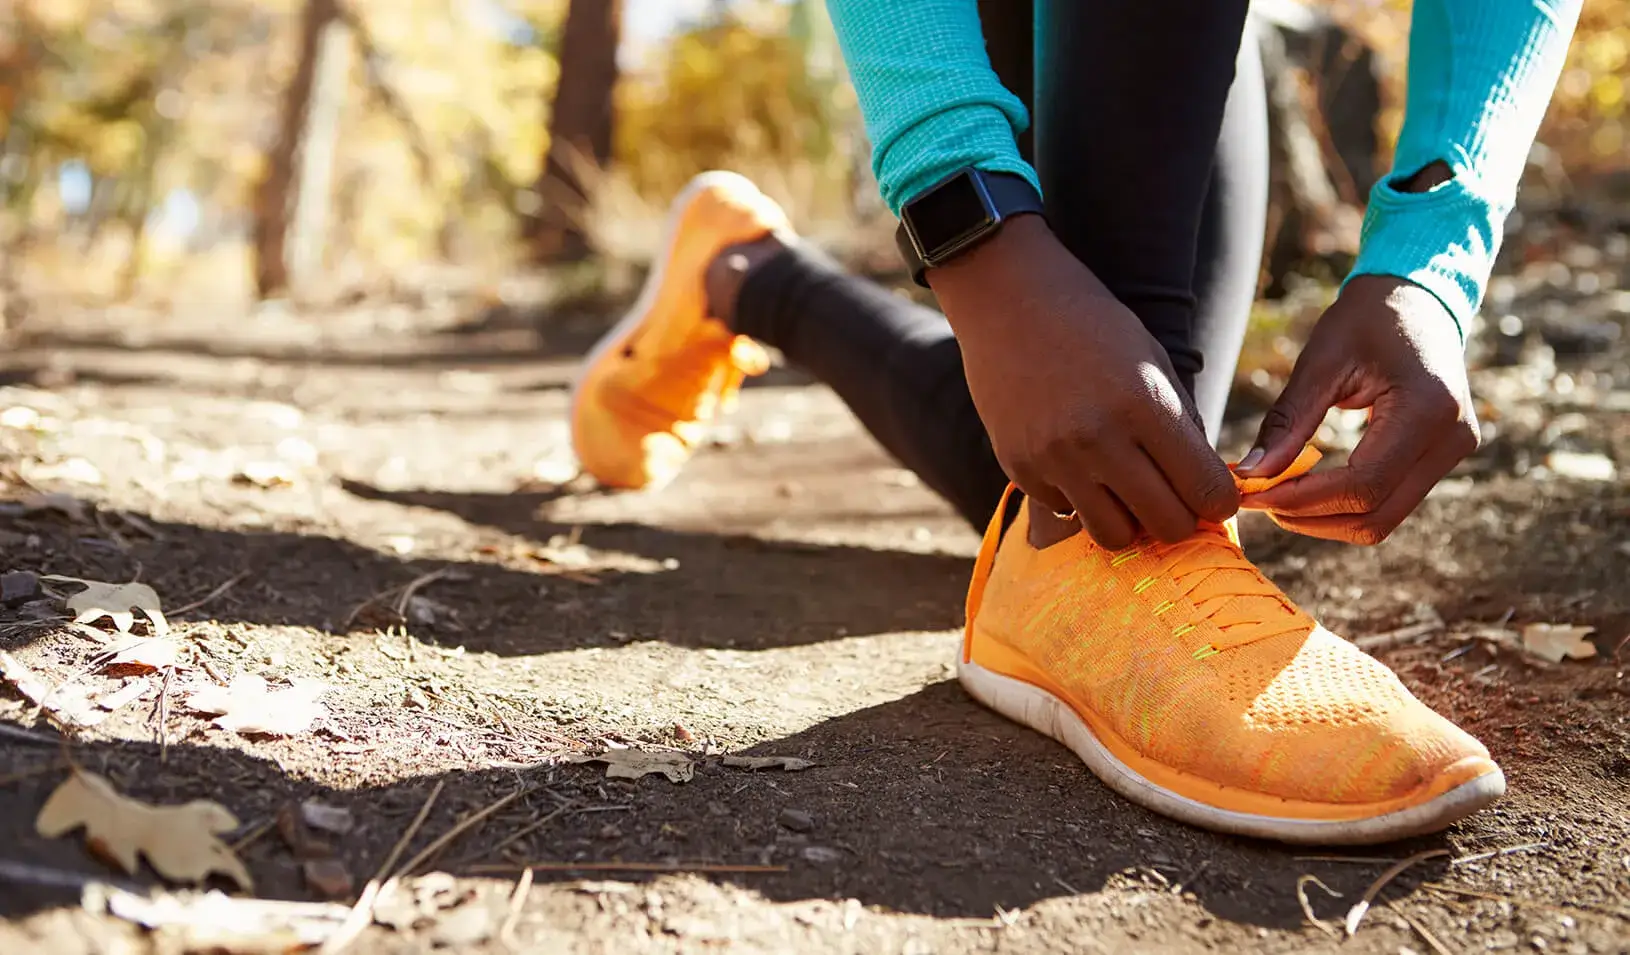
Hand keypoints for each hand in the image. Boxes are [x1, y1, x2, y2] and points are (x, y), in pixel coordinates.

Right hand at [928, 215, 1237, 548]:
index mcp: (1145, 405)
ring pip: (1114, 536)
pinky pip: (1068, 512)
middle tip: (1175, 500)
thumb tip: (1207, 491)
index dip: (1219, 502)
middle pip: (1166, 525)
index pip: (1206, 490)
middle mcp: (1100, 439)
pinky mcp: (1020, 468)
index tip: (1213, 496)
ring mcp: (1055, 458)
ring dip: (1130, 521)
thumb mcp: (1153, 362)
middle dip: (1181, 519)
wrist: (1008, 299)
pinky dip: (1082, 500)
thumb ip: (1181, 426)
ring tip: (1128, 492)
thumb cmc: (1093, 324)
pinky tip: (1079, 464)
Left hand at [1234, 275, 1477, 543]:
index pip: (1363, 486)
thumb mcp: (1321, 361)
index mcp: (1427, 409)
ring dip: (1325, 519)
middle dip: (1310, 518)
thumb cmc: (1367, 319)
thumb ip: (1288, 421)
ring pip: (1383, 519)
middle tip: (1259, 499)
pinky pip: (1390, 501)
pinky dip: (1344, 505)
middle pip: (1376, 516)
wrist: (1418, 298)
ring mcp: (1452, 452)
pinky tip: (1306, 487)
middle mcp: (1451, 439)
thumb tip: (1251, 475)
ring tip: (1276, 494)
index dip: (1303, 500)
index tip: (1254, 495)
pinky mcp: (1441, 457)